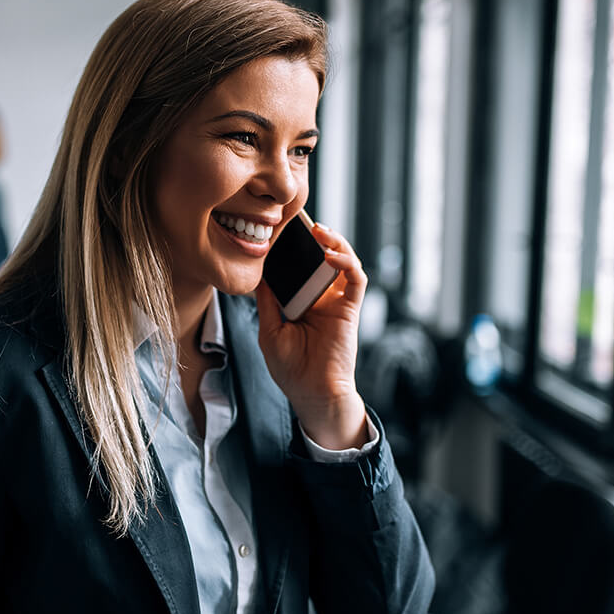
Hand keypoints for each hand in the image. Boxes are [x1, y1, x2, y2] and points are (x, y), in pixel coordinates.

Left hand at [254, 223, 369, 449]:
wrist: (313, 395)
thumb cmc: (291, 369)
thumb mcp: (269, 331)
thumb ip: (267, 302)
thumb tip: (258, 274)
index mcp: (299, 302)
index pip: (297, 267)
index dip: (290, 248)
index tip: (276, 228)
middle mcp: (320, 298)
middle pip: (319, 258)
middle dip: (312, 236)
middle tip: (299, 218)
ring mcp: (336, 302)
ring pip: (342, 261)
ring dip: (334, 242)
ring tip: (319, 230)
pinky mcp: (350, 309)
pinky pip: (356, 279)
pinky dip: (347, 262)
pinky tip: (330, 254)